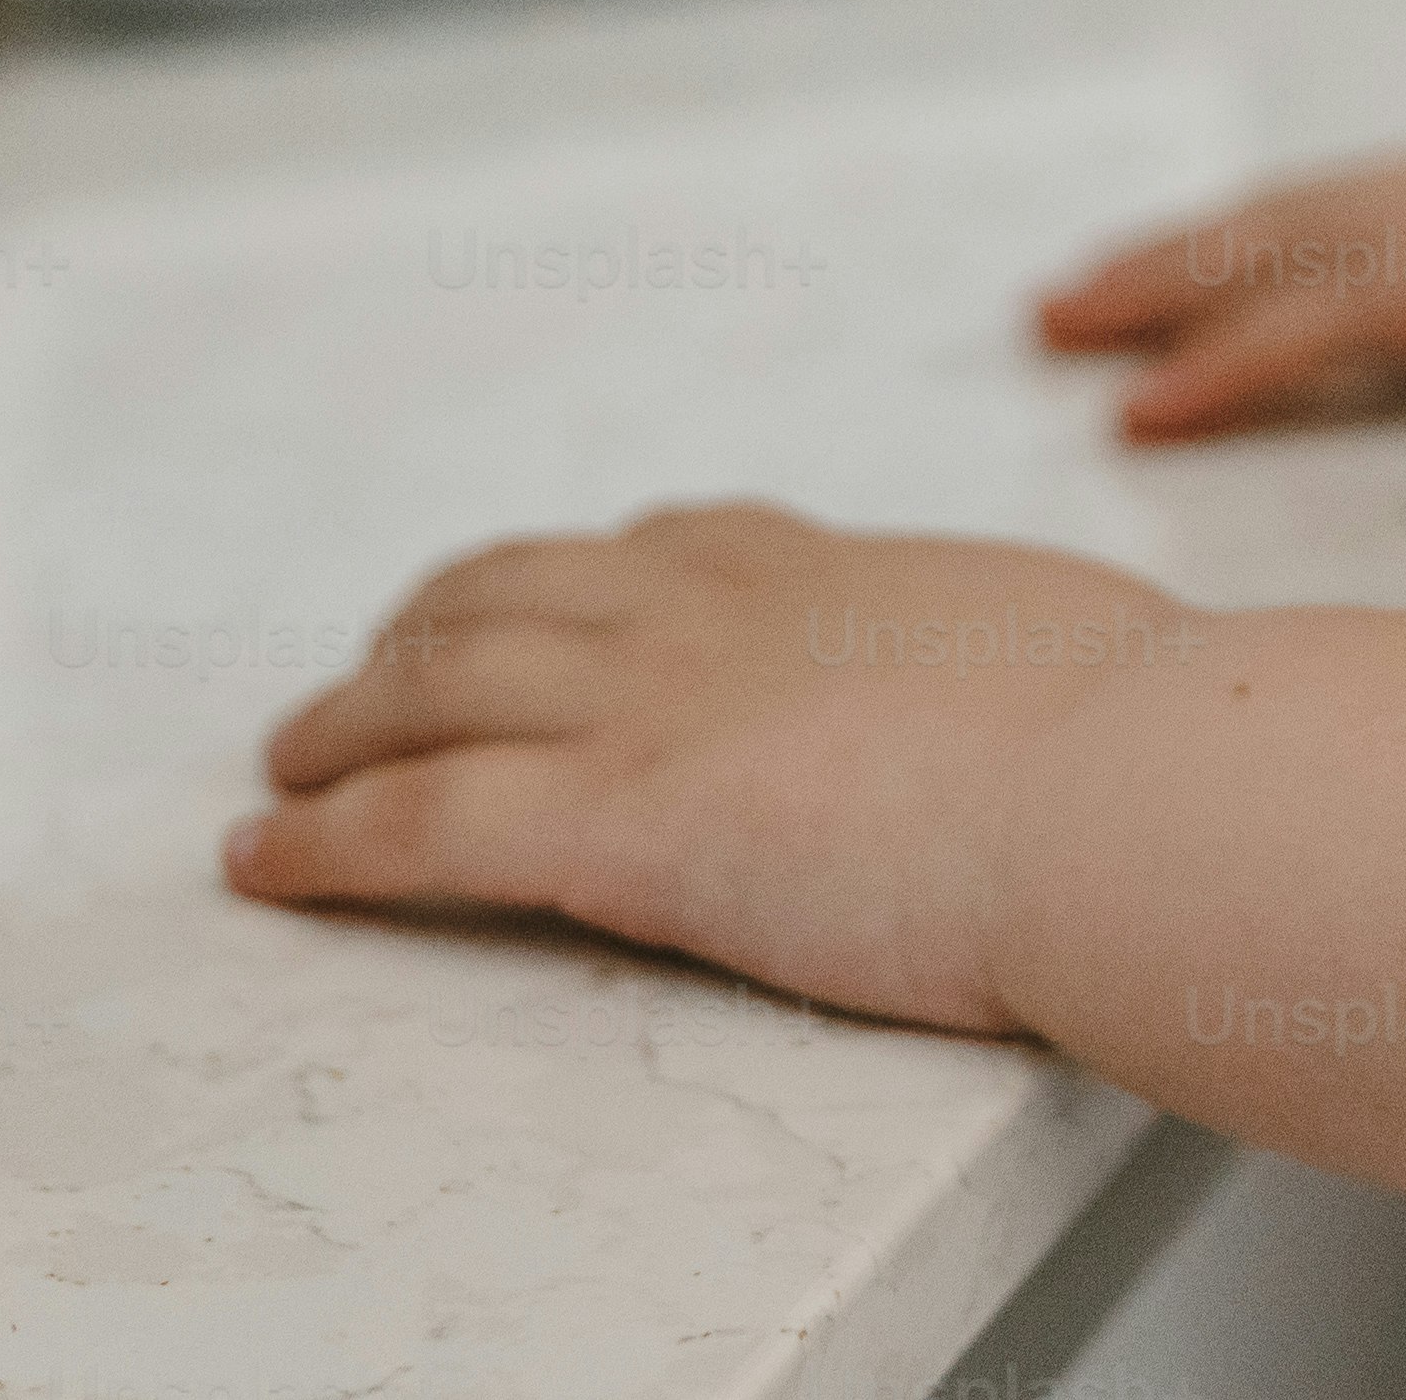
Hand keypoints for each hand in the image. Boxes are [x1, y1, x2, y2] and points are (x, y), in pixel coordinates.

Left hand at [225, 501, 1197, 1026]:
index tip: (538, 598)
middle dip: (423, 633)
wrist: (1125, 782)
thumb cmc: (1143, 733)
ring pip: (431, 691)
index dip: (576, 576)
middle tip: (368, 678)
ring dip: (341, 726)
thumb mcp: (1075, 647)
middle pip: (512, 595)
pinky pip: (415, 825)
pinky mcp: (610, 823)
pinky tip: (262, 858)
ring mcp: (651, 707)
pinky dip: (319, 840)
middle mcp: (712, 611)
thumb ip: (1021, 663)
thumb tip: (1076, 683)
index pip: (668, 546)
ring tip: (288, 760)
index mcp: (825, 572)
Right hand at [1032, 0, 1405, 612]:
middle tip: (1045, 308)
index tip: (1127, 410)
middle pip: (1318, 222)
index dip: (1243, 358)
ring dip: (1236, 237)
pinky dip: (1328, 224)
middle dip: (1180, 270)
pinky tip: (1325, 251)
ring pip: (1357, 200)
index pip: (1365, 299)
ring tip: (1129, 271)